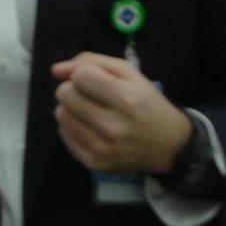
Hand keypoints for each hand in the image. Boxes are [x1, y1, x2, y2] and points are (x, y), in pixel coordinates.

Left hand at [50, 53, 193, 176]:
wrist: (169, 146)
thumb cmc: (147, 103)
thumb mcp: (130, 73)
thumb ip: (92, 62)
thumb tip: (56, 70)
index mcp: (126, 99)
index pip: (80, 76)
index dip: (83, 73)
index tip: (95, 80)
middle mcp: (112, 126)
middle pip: (65, 95)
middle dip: (74, 89)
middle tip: (91, 96)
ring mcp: (102, 148)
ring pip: (61, 115)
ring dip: (71, 109)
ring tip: (90, 111)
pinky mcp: (94, 163)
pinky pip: (64, 136)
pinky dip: (73, 127)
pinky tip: (90, 127)